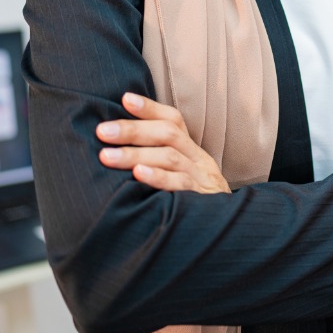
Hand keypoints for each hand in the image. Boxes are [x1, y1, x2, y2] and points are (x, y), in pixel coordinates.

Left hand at [96, 93, 230, 193]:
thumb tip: (117, 145)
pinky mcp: (202, 200)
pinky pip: (181, 185)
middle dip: (133, 130)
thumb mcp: (182, 177)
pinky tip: (137, 175)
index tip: (125, 99)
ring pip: (170, 157)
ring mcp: (202, 179)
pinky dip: (158, 178)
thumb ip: (158, 160)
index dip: (150, 109)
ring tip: (106, 156)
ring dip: (136, 154)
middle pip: (168, 135)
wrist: (229, 233)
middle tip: (102, 131)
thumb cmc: (192, 202)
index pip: (173, 121)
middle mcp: (198, 160)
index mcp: (192, 151)